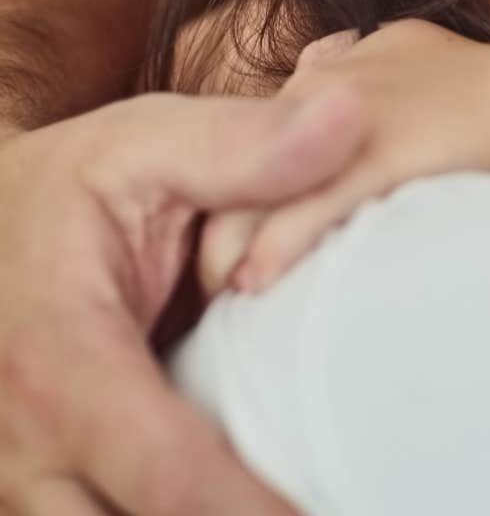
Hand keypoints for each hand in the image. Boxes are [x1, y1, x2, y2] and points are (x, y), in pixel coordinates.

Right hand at [0, 88, 366, 515]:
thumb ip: (243, 144)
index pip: (167, 480)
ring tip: (302, 501)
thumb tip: (349, 119)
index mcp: (59, 365)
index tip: (333, 509)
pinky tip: (256, 501)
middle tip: (338, 503)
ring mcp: (20, 483)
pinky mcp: (34, 493)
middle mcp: (23, 449)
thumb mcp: (141, 143)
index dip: (257, 513)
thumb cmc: (64, 187)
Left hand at [198, 20, 489, 295]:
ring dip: (237, 232)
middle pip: (260, 134)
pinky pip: (312, 199)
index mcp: (385, 47)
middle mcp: (366, 64)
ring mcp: (377, 101)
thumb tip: (358, 133)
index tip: (244, 212)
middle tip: (217, 263)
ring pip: (270, 170)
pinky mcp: (398, 145)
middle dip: (231, 198)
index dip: (265, 163)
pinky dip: (276, 244)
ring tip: (230, 286)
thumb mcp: (465, 95)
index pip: (292, 102)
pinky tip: (260, 282)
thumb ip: (410, 105)